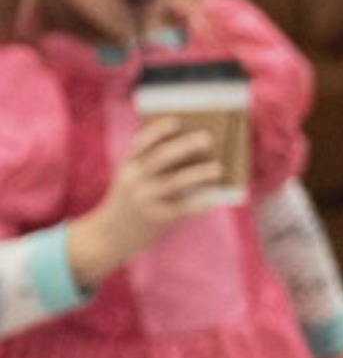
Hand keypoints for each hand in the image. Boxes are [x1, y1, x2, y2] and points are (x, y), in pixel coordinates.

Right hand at [67, 118, 221, 287]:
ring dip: (200, 173)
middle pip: (162, 158)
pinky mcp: (155, 219)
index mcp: (127, 165)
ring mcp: (144, 200)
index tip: (177, 122)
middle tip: (208, 139)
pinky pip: (182, 209)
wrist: (109, 236)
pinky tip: (214, 200)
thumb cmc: (130, 201)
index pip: (141, 143)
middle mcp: (134, 180)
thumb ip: (152, 166)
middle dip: (186, 146)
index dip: (158, 131)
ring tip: (219, 168)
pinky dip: (200, 204)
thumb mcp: (132, 180)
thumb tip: (192, 153)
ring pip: (176, 182)